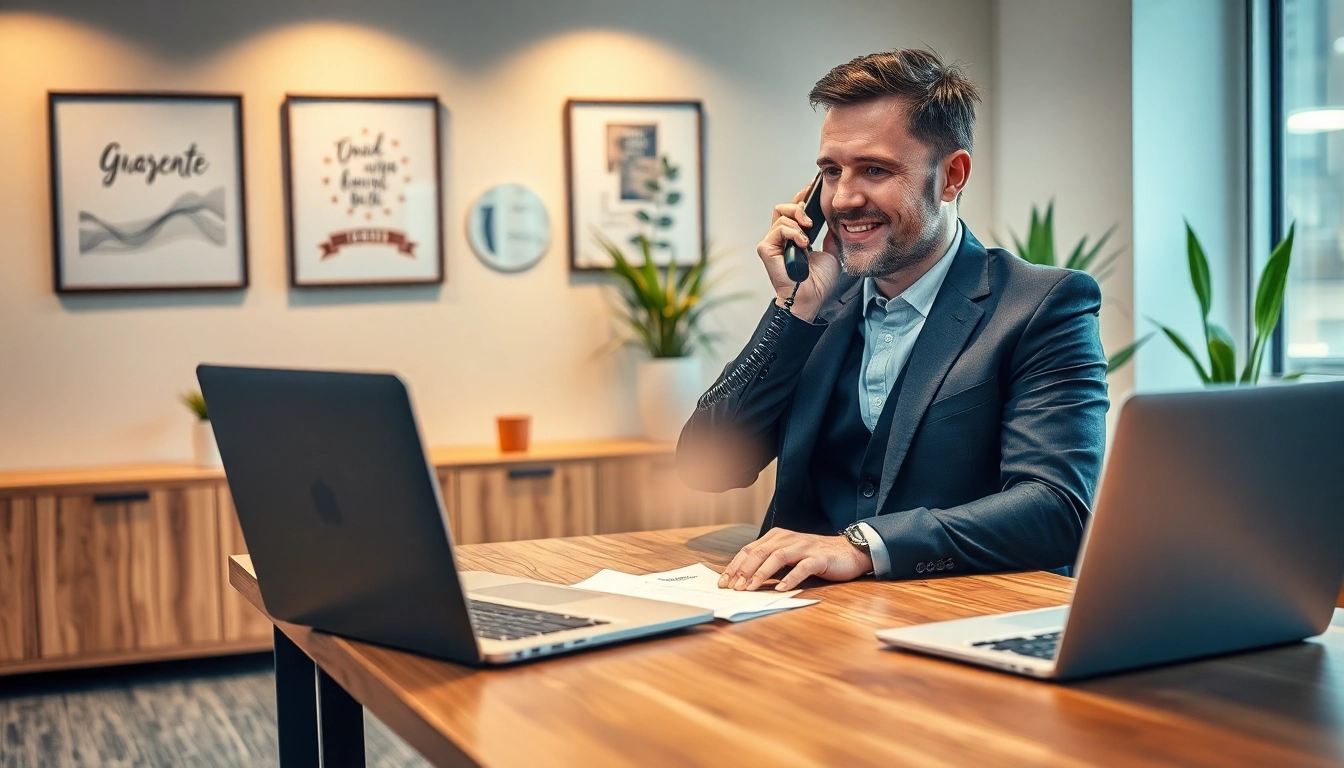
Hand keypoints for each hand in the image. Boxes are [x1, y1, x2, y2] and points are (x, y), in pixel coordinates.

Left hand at [717, 528, 872, 591]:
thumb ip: (769, 563)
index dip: (735, 566)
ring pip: (777, 557)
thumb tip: (745, 580)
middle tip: (732, 588)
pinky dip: (789, 578)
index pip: (750, 550)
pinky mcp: (818, 558)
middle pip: (759, 552)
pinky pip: (802, 568)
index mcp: (777, 537)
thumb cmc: (814, 556)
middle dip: (743, 570)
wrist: (848, 551)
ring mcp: (803, 547)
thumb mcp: (788, 556)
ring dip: (761, 574)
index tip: (723, 582)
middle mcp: (787, 539)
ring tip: (750, 589)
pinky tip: (780, 589)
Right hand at [756, 183, 840, 322]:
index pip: (794, 211)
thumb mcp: (831, 251)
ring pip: (781, 215)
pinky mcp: (766, 249)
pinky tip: (803, 244)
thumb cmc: (818, 282)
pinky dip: (793, 233)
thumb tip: (836, 221)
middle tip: (811, 219)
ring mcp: (772, 243)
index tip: (813, 190)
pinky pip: (778, 229)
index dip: (802, 199)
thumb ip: (829, 235)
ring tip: (808, 237)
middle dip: (798, 207)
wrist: (812, 298)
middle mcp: (781, 238)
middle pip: (783, 208)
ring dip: (798, 223)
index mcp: (794, 238)